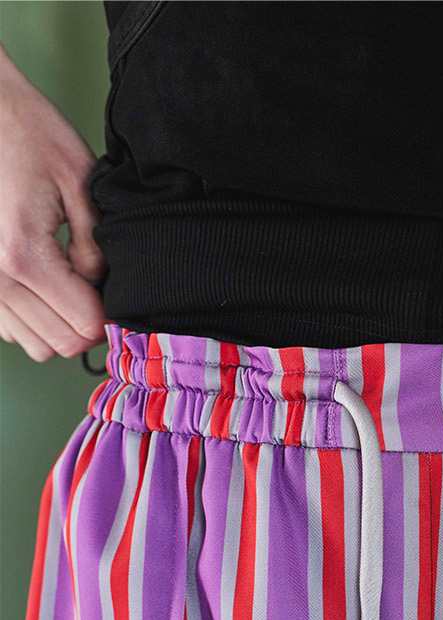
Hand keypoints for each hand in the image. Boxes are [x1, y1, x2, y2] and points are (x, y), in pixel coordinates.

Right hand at [0, 43, 107, 361]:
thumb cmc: (28, 134)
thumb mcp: (80, 181)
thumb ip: (95, 246)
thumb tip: (102, 287)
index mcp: (23, 255)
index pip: (84, 326)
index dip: (110, 316)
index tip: (116, 292)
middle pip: (61, 345)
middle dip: (88, 325)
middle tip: (98, 291)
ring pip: (36, 345)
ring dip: (61, 326)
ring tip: (71, 286)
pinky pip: (10, 329)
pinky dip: (34, 319)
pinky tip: (44, 285)